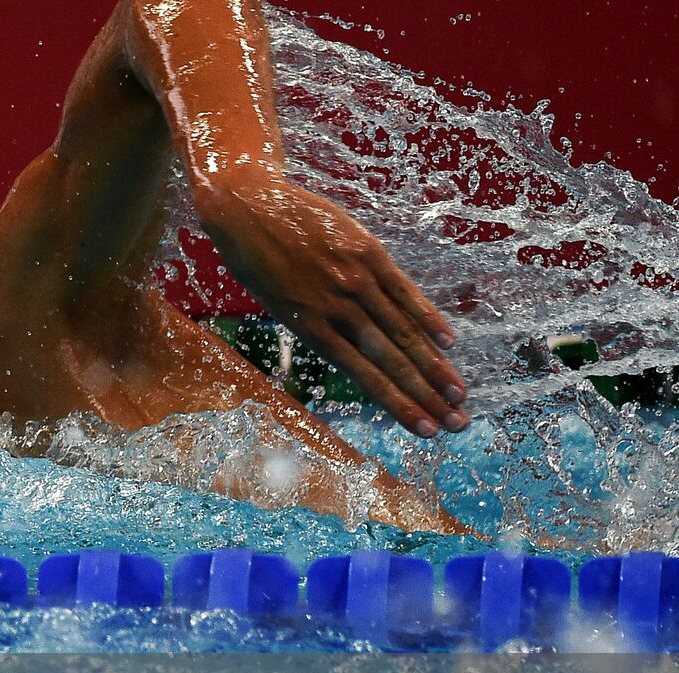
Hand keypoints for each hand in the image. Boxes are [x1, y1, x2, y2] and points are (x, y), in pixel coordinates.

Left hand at [201, 179, 468, 435]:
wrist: (247, 207)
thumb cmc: (257, 259)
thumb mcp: (279, 302)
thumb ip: (318, 323)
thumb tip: (355, 344)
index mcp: (311, 329)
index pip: (365, 377)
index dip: (398, 405)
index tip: (424, 430)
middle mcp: (337, 310)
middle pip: (393, 361)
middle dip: (427, 397)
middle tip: (457, 424)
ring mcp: (354, 280)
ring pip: (403, 331)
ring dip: (435, 366)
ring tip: (460, 395)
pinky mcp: (366, 250)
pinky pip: (403, 289)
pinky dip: (427, 315)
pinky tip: (448, 341)